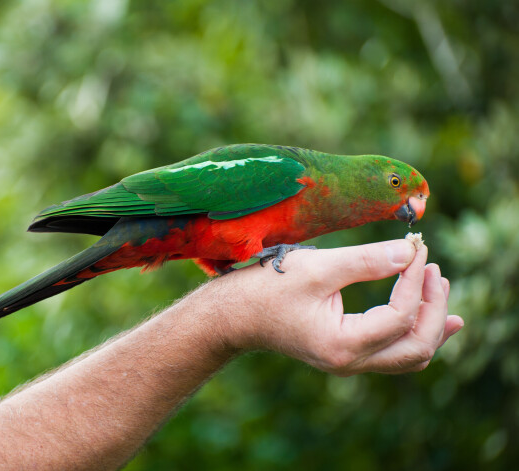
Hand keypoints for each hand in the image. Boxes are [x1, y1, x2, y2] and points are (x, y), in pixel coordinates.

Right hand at [212, 240, 462, 375]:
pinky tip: (430, 315)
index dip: (414, 280)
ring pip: (410, 355)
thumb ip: (366, 260)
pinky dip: (415, 331)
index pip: (400, 316)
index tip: (416, 247)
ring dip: (430, 323)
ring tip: (440, 288)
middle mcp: (350, 363)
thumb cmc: (267, 288)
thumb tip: (410, 251)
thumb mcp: (317, 268)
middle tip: (434, 269)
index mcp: (343, 345)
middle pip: (416, 347)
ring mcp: (349, 363)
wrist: (235, 314)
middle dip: (433, 307)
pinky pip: (394, 352)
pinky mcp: (346, 353)